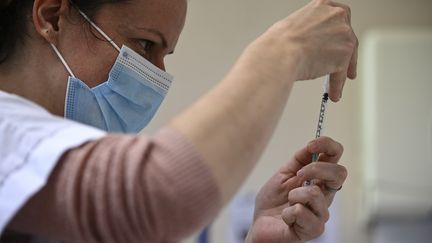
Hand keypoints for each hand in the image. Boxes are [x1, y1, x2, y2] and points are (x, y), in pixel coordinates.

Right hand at [240, 0, 357, 101]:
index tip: (340, 42)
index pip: (338, 19)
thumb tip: (310, 43)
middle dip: (345, 54)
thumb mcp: (294, 25)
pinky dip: (337, 84)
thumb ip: (309, 31)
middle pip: (347, 37)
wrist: (280, 54)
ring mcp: (343, 35)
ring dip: (340, 72)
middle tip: (343, 65)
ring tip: (334, 85)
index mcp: (323, 5)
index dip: (339, 34)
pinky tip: (333, 92)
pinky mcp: (344, 55)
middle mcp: (337, 16)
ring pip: (346, 56)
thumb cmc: (279, 42)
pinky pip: (341, 73)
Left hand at [245, 137, 346, 242]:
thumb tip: (311, 145)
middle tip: (297, 175)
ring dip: (294, 195)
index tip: (311, 144)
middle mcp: (325, 195)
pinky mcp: (315, 229)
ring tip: (288, 203)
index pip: (336, 157)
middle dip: (315, 169)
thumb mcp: (283, 174)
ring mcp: (322, 213)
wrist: (260, 225)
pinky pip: (302, 211)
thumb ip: (298, 160)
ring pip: (315, 193)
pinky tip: (286, 218)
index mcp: (319, 180)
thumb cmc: (273, 202)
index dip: (328, 145)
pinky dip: (288, 212)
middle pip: (340, 173)